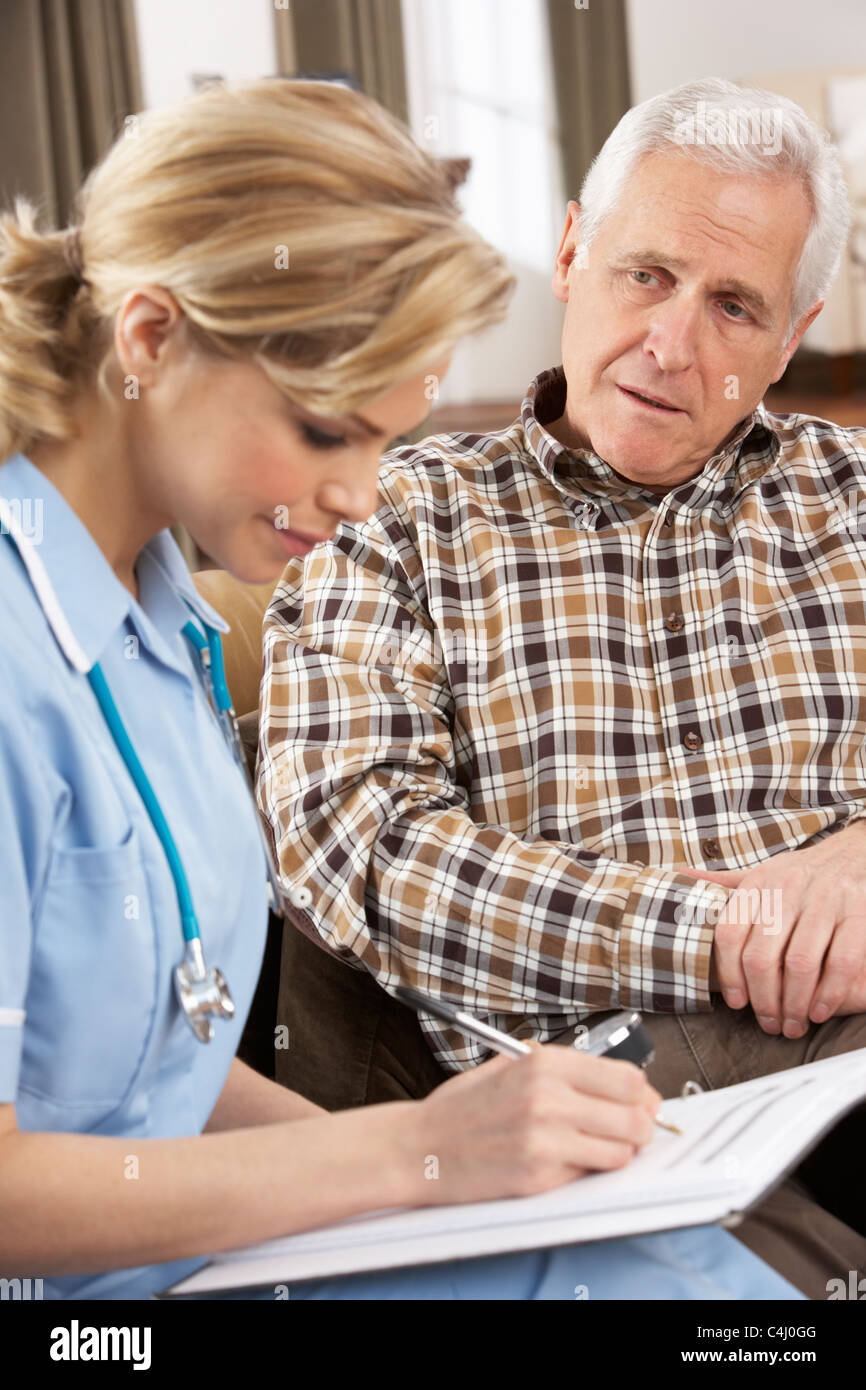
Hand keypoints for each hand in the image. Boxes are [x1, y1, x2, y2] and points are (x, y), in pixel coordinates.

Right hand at [411, 1046, 661, 1206]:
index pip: (628, 1078)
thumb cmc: (462, 1109)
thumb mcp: (509, 1065)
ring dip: (618, 1152)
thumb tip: (616, 1081)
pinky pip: (591, 1175)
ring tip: (599, 1148)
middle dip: (641, 1126)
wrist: (419, 1148)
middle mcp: (549, 1098)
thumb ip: (560, 1068)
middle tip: (632, 1131)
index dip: (643, 1095)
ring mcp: (545, 1139)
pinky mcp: (539, 1176)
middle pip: (635, 1116)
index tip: (642, 1103)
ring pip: (622, 1150)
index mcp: (543, 1063)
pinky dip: (589, 1171)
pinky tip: (570, 1162)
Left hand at [671, 824, 865, 1036]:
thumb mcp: (762, 872)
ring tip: (792, 1025)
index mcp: (759, 883)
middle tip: (769, 1024)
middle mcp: (788, 889)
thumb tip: (679, 874)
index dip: (729, 974)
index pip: (730, 934)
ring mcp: (824, 900)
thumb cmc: (802, 873)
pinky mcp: (857, 912)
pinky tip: (819, 1011)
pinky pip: (840, 961)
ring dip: (793, 1004)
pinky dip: (828, 993)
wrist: (855, 852)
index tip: (737, 1003)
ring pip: (799, 964)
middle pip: (761, 956)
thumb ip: (724, 882)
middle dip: (763, 999)